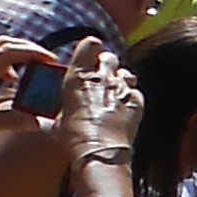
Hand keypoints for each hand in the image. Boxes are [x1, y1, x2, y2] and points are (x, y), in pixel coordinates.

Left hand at [0, 38, 60, 170]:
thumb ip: (12, 121)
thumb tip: (38, 121)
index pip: (8, 52)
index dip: (32, 52)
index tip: (51, 60)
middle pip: (3, 47)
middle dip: (27, 50)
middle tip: (46, 62)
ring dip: (18, 59)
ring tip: (35, 72)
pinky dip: (9, 72)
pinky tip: (15, 86)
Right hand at [57, 39, 141, 166]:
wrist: (99, 152)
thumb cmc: (74, 137)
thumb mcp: (59, 119)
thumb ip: (67, 104)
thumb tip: (69, 109)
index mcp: (78, 75)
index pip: (90, 44)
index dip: (90, 49)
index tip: (89, 56)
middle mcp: (102, 76)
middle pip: (109, 57)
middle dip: (106, 65)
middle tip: (101, 79)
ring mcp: (122, 87)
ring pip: (125, 73)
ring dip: (120, 81)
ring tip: (114, 95)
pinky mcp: (136, 101)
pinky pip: (136, 92)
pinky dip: (131, 98)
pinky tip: (124, 109)